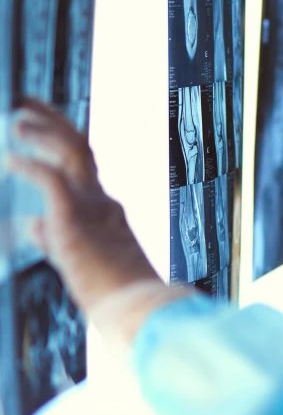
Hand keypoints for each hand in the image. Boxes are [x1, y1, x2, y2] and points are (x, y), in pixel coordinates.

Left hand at [6, 100, 160, 313]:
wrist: (139, 312)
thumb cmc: (116, 299)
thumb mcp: (78, 260)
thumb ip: (53, 238)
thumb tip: (29, 223)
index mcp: (107, 211)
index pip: (80, 167)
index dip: (57, 142)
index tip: (36, 126)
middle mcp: (102, 202)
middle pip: (79, 148)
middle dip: (52, 121)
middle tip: (26, 101)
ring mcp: (93, 210)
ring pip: (72, 154)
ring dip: (43, 133)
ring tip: (16, 118)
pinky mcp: (76, 223)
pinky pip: (52, 182)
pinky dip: (30, 167)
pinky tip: (11, 160)